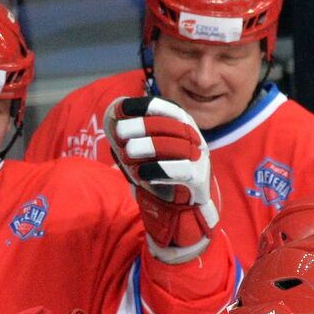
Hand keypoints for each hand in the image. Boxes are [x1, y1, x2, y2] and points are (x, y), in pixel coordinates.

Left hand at [105, 96, 220, 255]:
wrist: (179, 207)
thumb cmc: (158, 172)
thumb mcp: (143, 148)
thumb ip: (130, 131)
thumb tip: (114, 109)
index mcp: (183, 126)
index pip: (169, 108)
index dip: (146, 106)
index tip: (122, 109)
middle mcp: (195, 139)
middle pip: (172, 125)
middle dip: (142, 126)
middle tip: (120, 134)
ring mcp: (200, 160)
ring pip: (177, 146)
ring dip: (148, 147)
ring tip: (128, 153)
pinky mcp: (199, 180)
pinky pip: (181, 170)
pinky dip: (159, 169)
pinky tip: (142, 173)